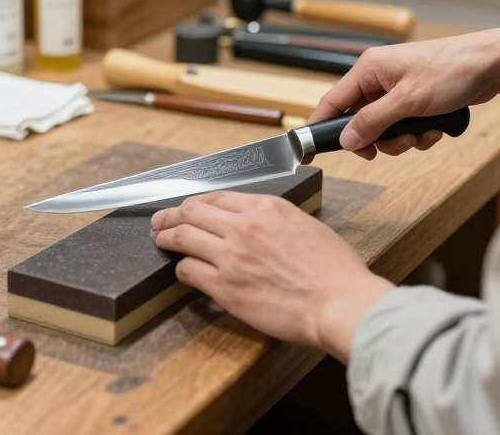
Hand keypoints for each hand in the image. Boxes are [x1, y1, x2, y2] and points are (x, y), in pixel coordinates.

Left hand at [151, 192, 392, 361]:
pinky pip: (189, 271)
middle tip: (160, 220)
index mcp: (266, 207)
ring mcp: (231, 255)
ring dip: (167, 238)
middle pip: (192, 211)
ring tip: (160, 241)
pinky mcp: (225, 286)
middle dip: (170, 215)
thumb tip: (257, 225)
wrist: (340, 302)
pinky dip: (181, 269)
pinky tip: (182, 271)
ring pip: (182, 237)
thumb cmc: (334, 270)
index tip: (187, 207)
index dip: (196, 202)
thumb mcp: (305, 225)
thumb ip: (275, 220)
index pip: (217, 197)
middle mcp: (244, 226)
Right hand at [312, 24, 499, 159]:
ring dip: (401, 139)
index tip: (312, 151)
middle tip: (393, 146)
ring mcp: (398, 88)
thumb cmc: (452, 69)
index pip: (332, 102)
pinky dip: (418, 133)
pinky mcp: (416, 99)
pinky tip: (435, 129)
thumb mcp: (407, 101)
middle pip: (360, 120)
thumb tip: (347, 139)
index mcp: (368, 69)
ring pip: (384, 128)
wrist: (492, 65)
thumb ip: (372, 121)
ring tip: (421, 135)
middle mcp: (379, 77)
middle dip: (378, 139)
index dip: (321, 127)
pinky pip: (404, 126)